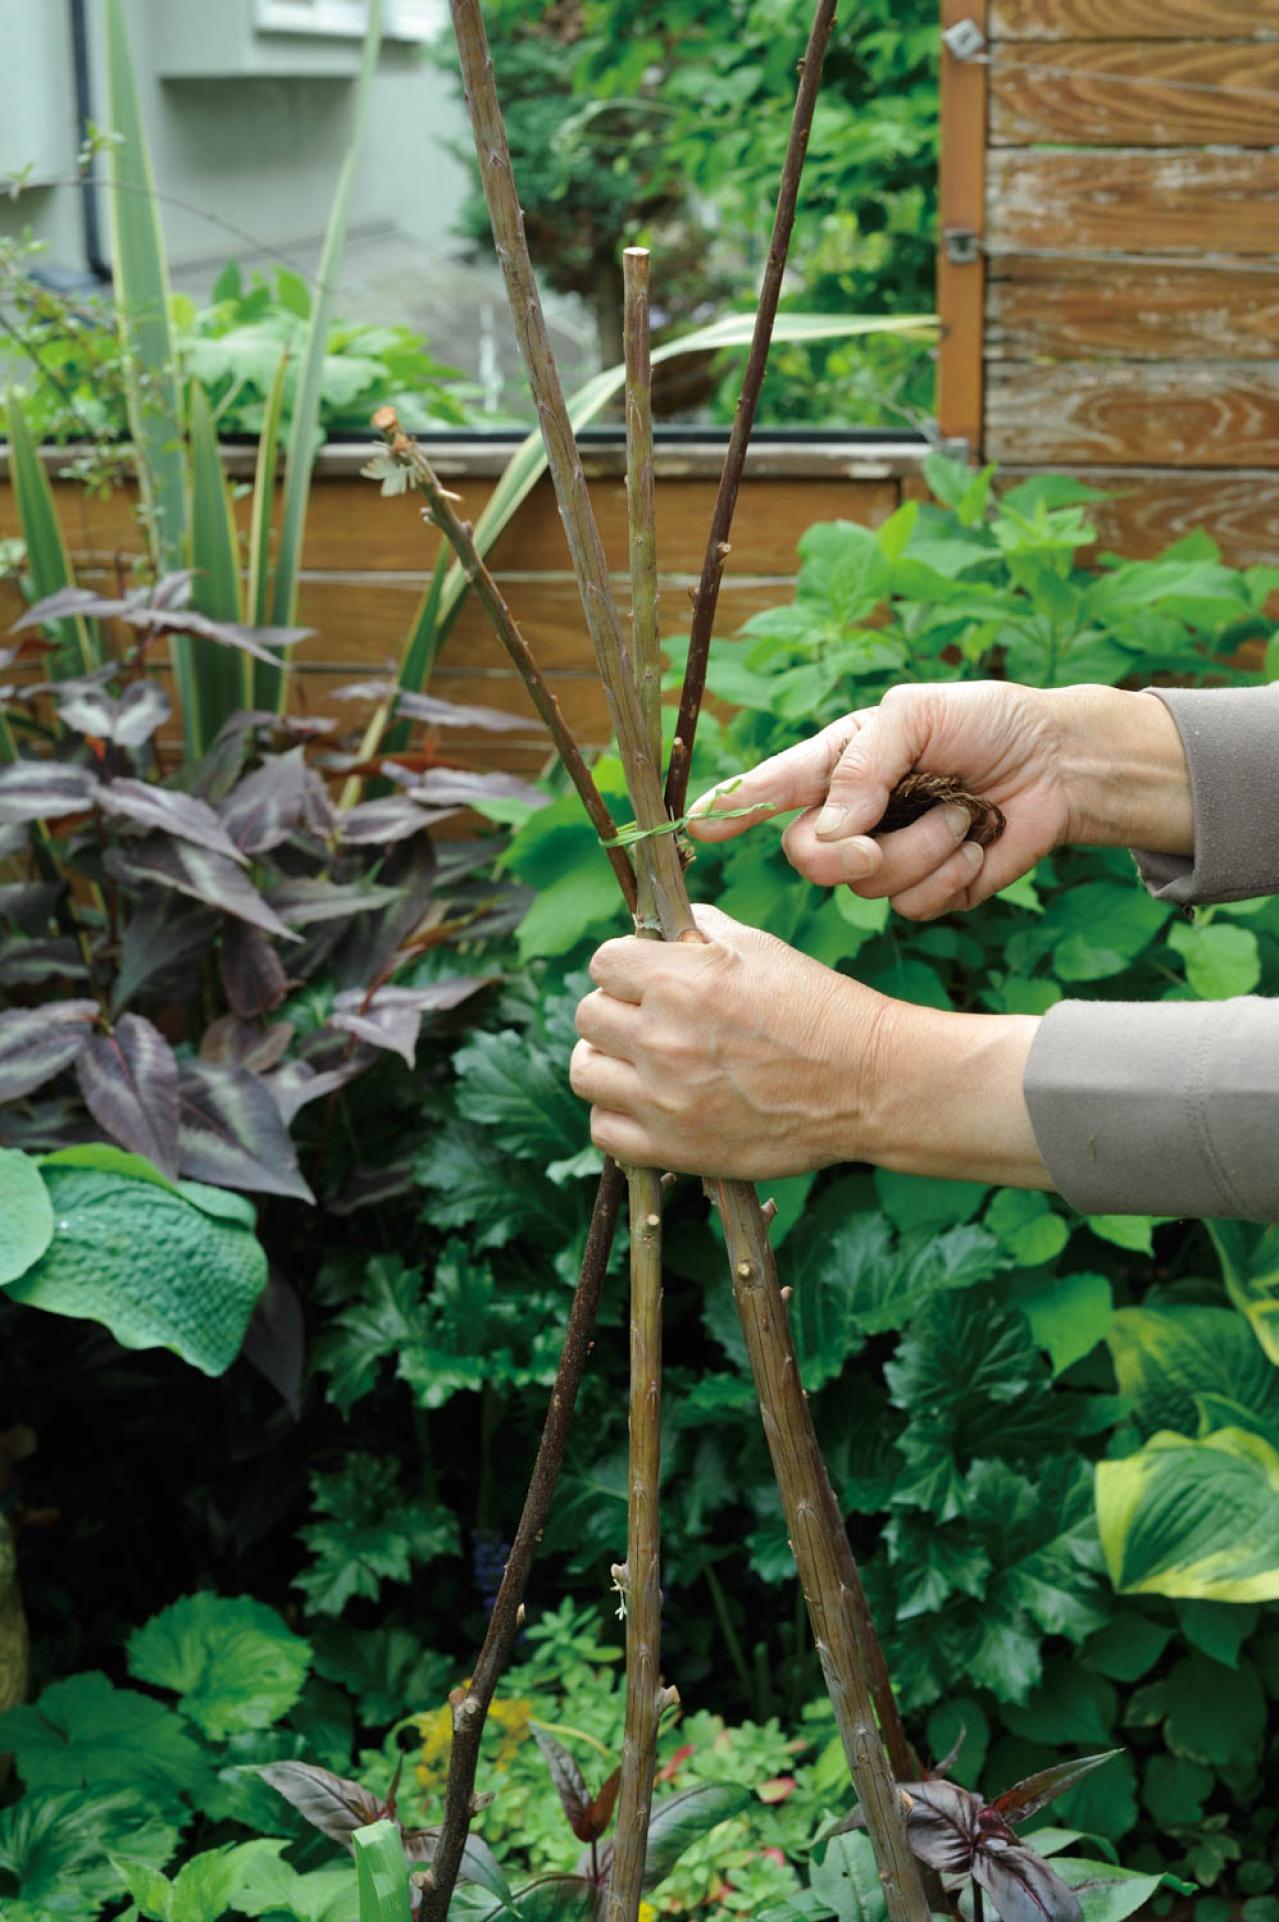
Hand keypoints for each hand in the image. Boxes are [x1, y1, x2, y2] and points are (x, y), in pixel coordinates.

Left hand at [570, 905, 1049, 1186]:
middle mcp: (661, 1038)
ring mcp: (663, 1098)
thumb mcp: (759, 948)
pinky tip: (646, 1104)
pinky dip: (617, 1117)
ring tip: (638, 1064)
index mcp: (678, 981)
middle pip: (587, 1016)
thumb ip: (699, 929)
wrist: (867, 1082)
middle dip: (614, 1011)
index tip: (643, 979)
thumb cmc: (819, 1008)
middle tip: (647, 1020)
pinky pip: (604, 1131)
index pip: (603, 963)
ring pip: (584, 1073)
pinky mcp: (674, 1148)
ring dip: (605, 1063)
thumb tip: (660, 927)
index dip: (623, 967)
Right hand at [687, 681, 1193, 920]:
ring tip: (962, 814)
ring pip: (865, 886)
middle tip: (874, 838)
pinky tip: (976, 845)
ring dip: (922, 850)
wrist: (1060, 763)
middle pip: (805, 858)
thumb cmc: (987, 722)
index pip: (771, 789)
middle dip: (840, 854)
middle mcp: (853, 815)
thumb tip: (830, 829)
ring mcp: (889, 857)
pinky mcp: (930, 890)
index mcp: (838, 764)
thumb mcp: (917, 714)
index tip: (698, 826)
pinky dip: (950, 876)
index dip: (731, 809)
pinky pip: (915, 906)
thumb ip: (863, 765)